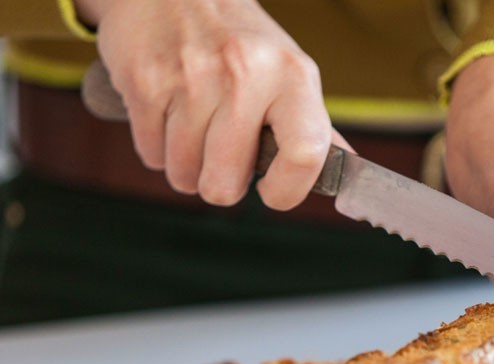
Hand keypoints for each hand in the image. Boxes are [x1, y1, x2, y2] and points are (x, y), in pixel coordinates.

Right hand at [76, 0, 348, 208]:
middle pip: (225, 185)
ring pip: (185, 176)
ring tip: (196, 127)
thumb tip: (348, 170)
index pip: (304, 155)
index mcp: (292, 76)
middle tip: (223, 154)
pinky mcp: (146, 83)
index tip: (273, 192)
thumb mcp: (287, 72)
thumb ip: (315, 127)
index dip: (287, 191)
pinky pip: (152, 156)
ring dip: (187, 166)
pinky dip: (158, 148)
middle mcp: (245, 75)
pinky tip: (171, 114)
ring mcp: (191, 79)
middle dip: (221, 183)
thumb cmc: (237, 41)